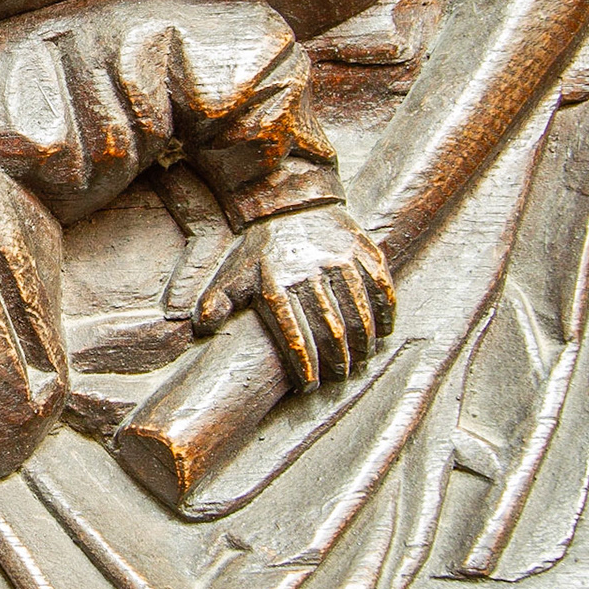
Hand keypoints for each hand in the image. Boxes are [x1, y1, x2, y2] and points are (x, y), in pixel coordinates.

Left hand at [194, 204, 394, 391]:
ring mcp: (341, 261)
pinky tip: (383, 332)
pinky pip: (381, 287)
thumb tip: (202, 329)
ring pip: (359, 313)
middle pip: (330, 329)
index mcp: (278, 284)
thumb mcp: (234, 273)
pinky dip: (385, 313)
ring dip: (363, 343)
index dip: (305, 365)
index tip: (310, 386)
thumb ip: (218, 302)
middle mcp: (310, 273)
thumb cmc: (261, 249)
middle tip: (339, 376)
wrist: (290, 202)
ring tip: (360, 360)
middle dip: (337, 360)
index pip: (294, 335)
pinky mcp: (364, 251)